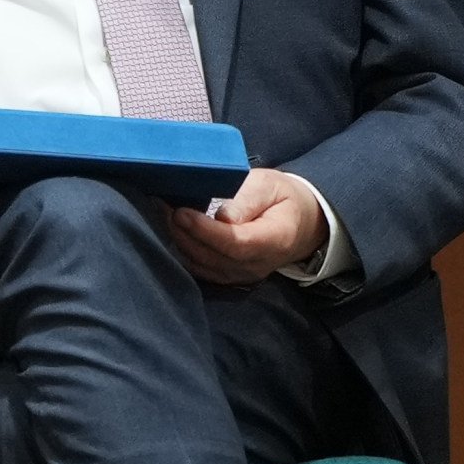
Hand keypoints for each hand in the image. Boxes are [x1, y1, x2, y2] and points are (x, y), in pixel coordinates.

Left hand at [168, 167, 327, 284]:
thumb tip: (221, 216)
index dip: (206, 231)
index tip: (182, 212)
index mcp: (276, 239)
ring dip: (180, 240)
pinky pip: (201, 270)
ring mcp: (244, 275)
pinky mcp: (230, 277)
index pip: (237, 243)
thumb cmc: (282, 199)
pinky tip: (174, 230)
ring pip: (203, 265)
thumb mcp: (269, 185)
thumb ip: (247, 199)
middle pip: (215, 256)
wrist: (298, 225)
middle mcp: (259, 264)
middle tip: (165, 206)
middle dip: (185, 233)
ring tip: (165, 213)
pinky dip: (184, 250)